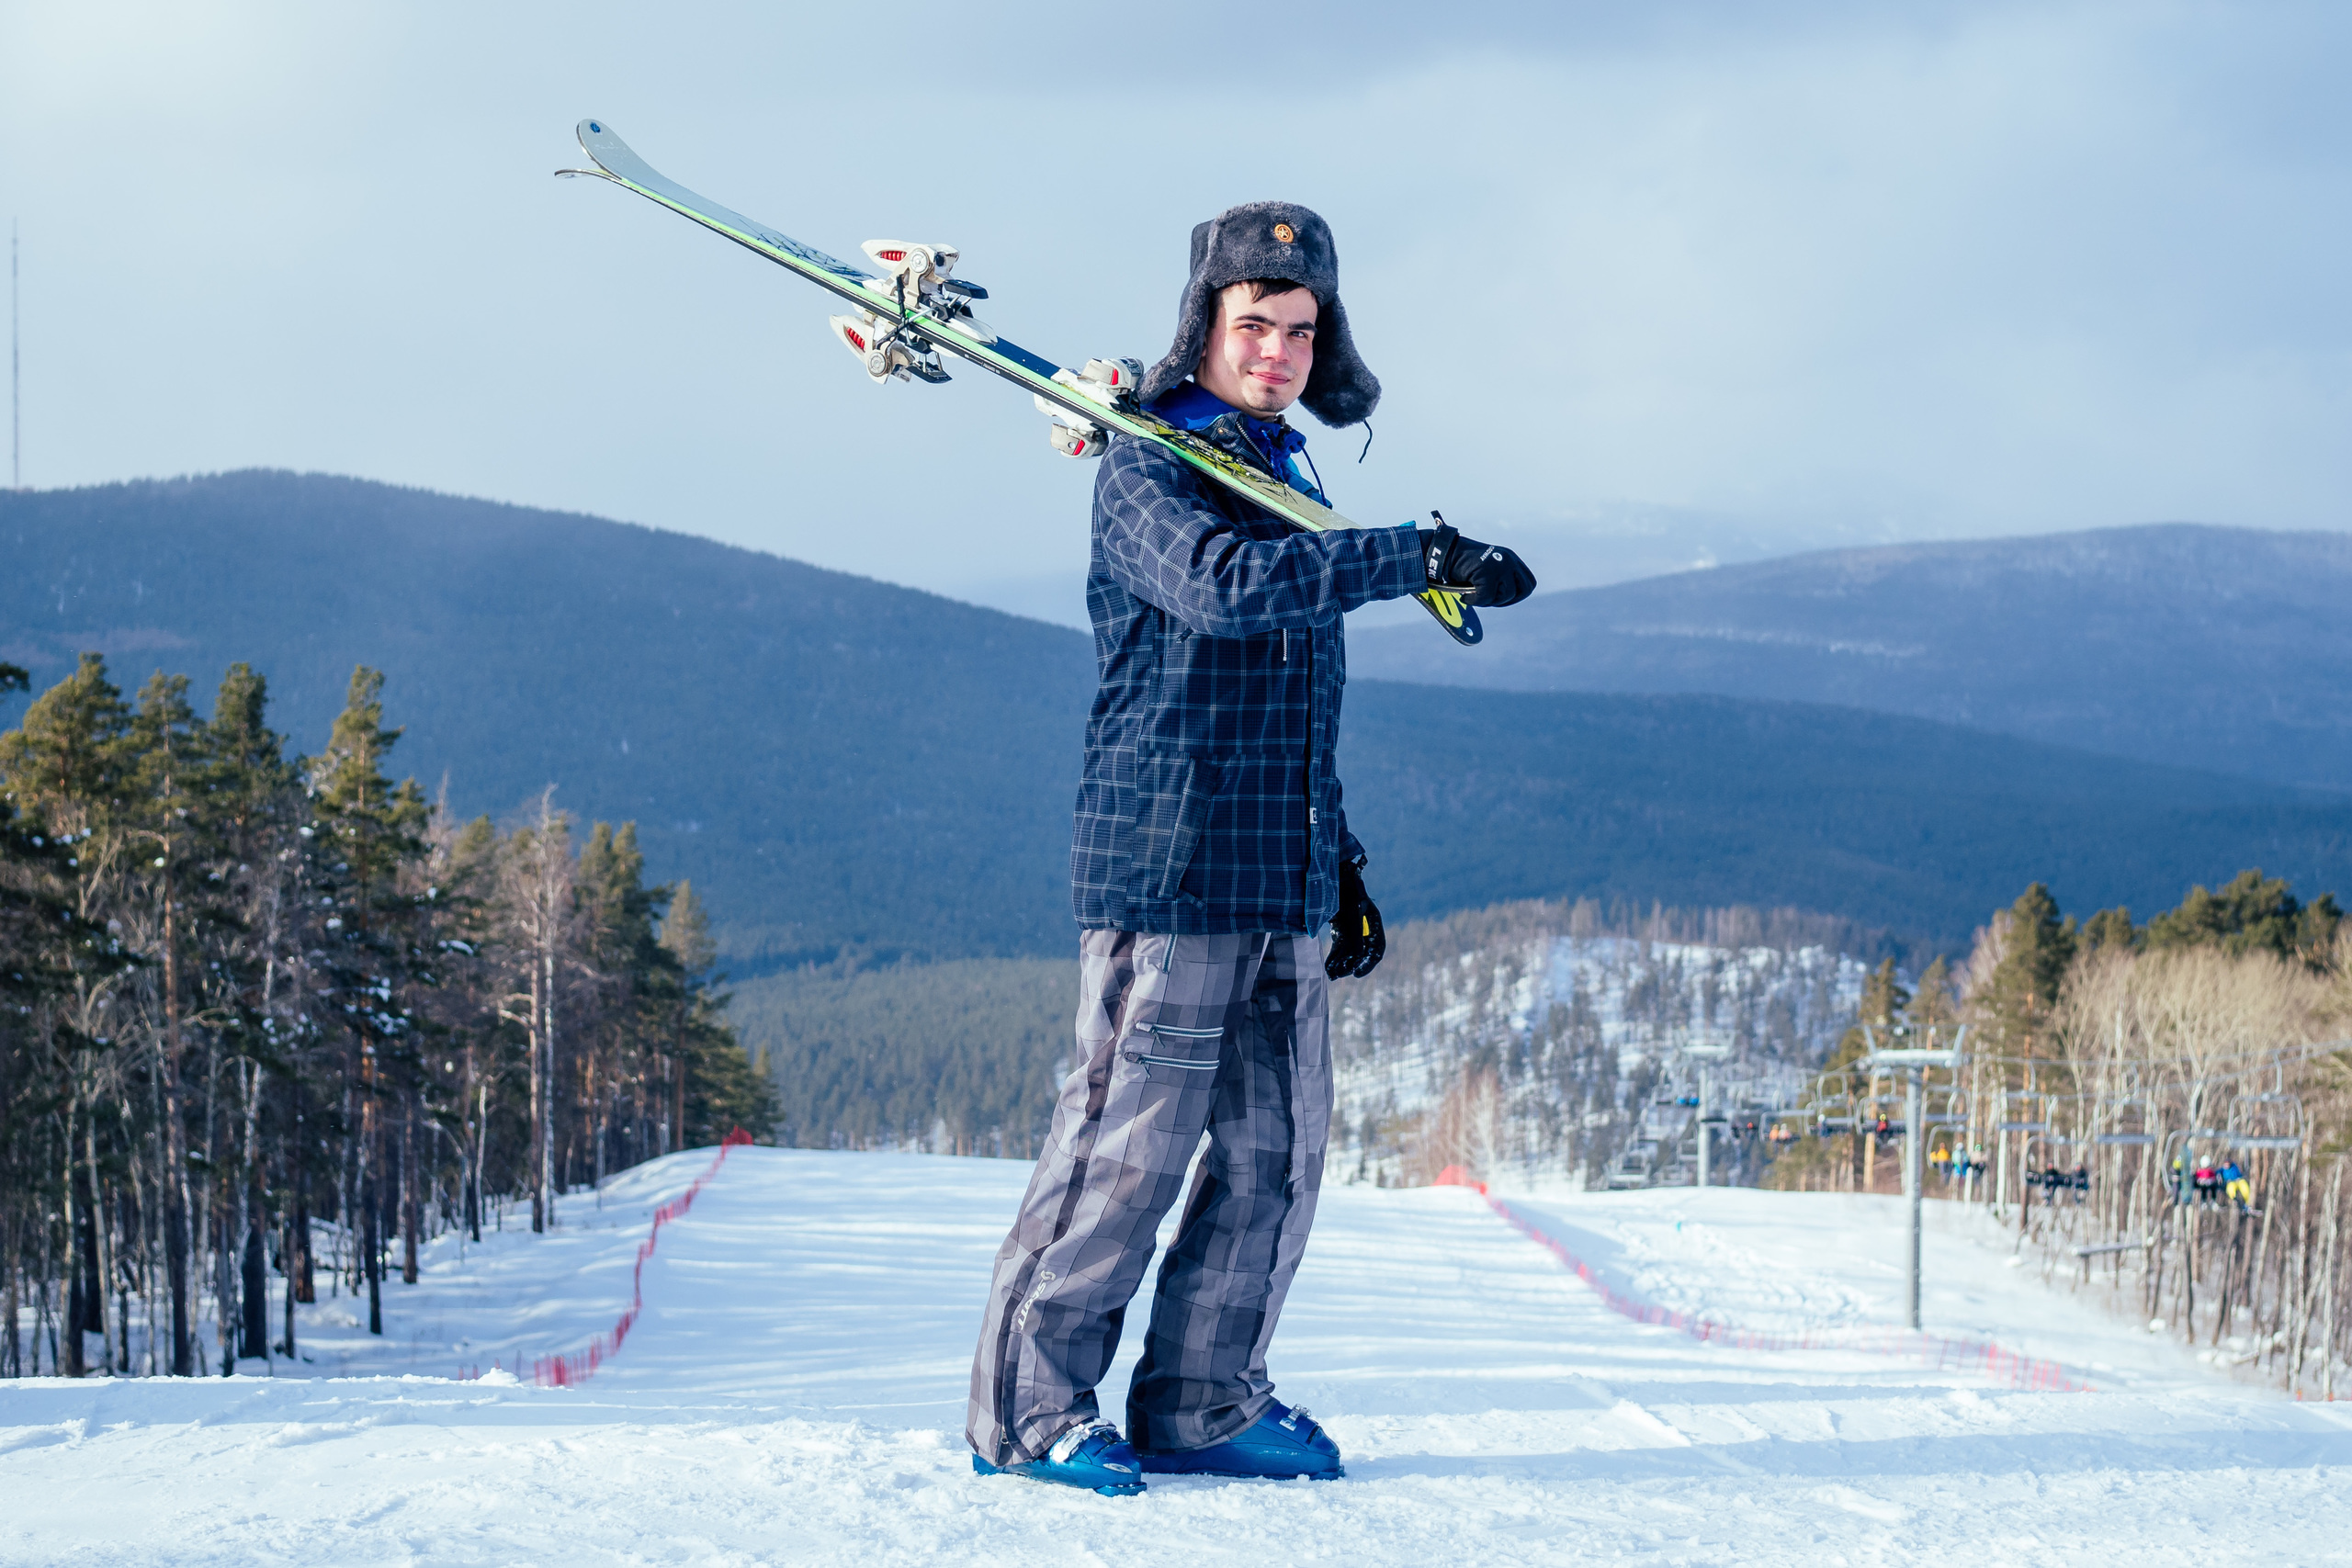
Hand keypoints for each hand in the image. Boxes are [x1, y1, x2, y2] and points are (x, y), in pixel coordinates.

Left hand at [1325, 859, 1385, 979]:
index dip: (1368, 964)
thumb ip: (1357, 925)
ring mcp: (1353, 932)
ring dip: (1341, 965)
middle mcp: (1365, 930)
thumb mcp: (1353, 904)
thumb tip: (1359, 952)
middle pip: (1361, 955)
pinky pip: (1339, 949)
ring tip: (1332, 974)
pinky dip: (1334, 958)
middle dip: (1351, 966)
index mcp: (1374, 923)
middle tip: (1340, 974)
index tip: (1355, 973)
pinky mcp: (1341, 932)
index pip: (1376, 950)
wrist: (1334, 876)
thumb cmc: (1346, 886)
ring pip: (1349, 955)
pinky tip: (1327, 968)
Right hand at [1420, 520, 1535, 606]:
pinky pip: (1486, 597)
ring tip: (1474, 596)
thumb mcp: (1489, 568)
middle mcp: (1509, 560)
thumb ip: (1501, 579)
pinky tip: (1465, 597)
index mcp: (1511, 558)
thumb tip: (1508, 599)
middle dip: (1507, 600)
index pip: (1529, 583)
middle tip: (1490, 600)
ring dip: (1489, 601)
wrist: (1445, 553)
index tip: (1502, 599)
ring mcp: (1500, 565)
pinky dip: (1474, 601)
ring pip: (1506, 596)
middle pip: (1524, 591)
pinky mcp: (1487, 571)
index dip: (1518, 595)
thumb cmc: (1463, 565)